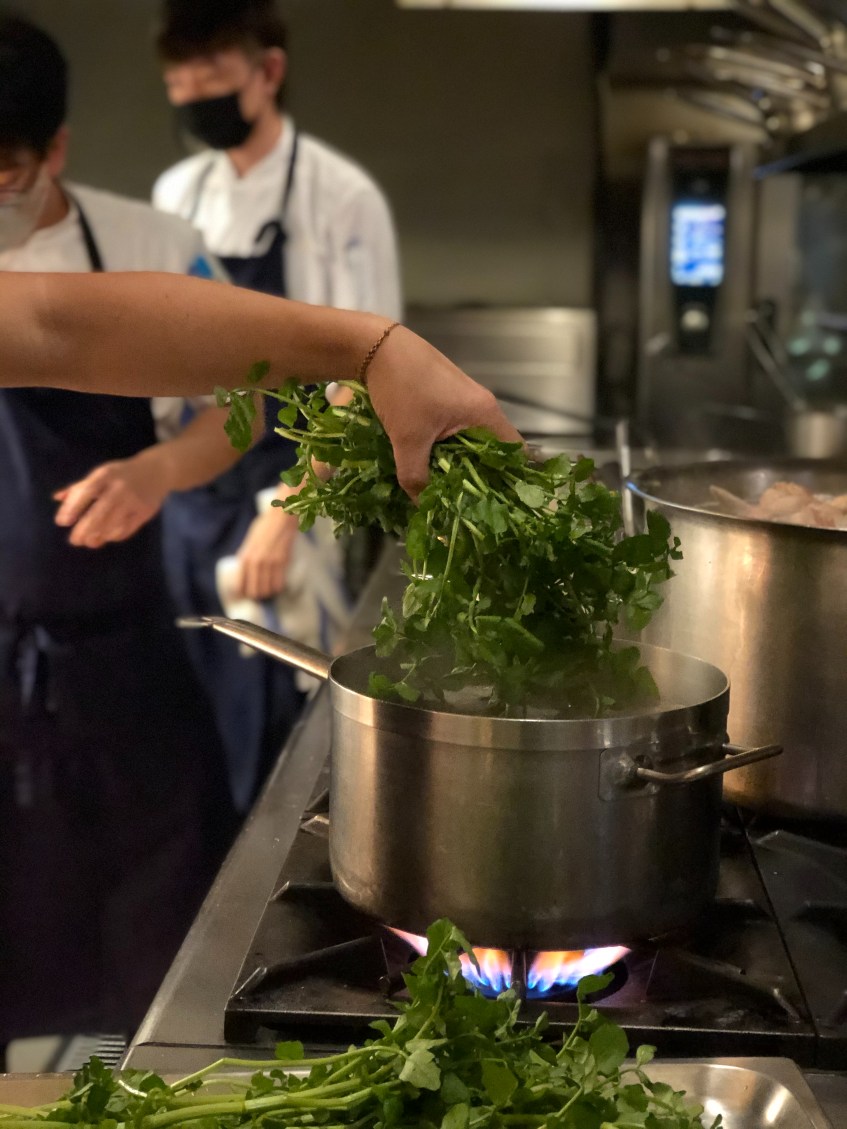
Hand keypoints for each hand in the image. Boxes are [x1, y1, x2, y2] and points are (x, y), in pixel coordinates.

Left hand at [54, 454, 168, 547]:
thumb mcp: (101, 474)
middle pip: (99, 512)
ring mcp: (134, 501)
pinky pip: (128, 529)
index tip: (61, 522)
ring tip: (89, 542)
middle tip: (74, 540)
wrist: (157, 470)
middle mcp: (119, 488)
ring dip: (99, 536)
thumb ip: (79, 487)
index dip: (72, 508)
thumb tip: (57, 498)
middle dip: (84, 529)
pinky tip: (107, 537)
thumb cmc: (122, 473)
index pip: (85, 492)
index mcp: (105, 475)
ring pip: (113, 524)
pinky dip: (115, 536)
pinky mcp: (145, 512)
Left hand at [235, 506, 299, 599]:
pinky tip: (276, 588)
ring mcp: (270, 563)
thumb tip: (244, 567)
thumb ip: (246, 554)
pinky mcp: (283, 562)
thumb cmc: (264, 526)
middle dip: (254, 596)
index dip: (240, 593)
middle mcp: (256, 562)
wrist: (281, 518)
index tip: (242, 595)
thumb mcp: (249, 540)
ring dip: (267, 594)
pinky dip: (277, 588)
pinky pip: (279, 583)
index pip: (239, 584)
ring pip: (267, 590)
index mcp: (245, 556)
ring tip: (267, 592)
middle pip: (254, 591)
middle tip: (256, 595)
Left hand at [365, 326, 523, 499]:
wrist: (375, 346)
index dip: (508, 478)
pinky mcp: (447, 397)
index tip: (495, 502)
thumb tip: (421, 506)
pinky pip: (457, 429)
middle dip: (479, 475)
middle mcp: (481, 405)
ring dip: (460, 461)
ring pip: (472, 440)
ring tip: (447, 486)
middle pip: (492, 449)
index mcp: (484, 413)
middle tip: (466, 502)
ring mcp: (464, 399)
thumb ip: (416, 476)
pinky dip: (448, 447)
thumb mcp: (408, 438)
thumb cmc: (402, 388)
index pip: (513, 451)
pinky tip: (431, 461)